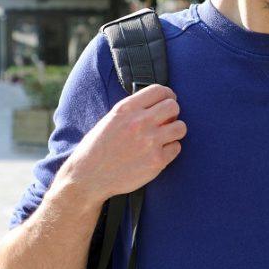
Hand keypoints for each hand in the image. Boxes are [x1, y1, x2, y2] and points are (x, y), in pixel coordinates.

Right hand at [58, 84, 186, 203]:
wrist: (88, 178)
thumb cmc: (98, 148)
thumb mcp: (111, 119)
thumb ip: (134, 110)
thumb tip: (159, 104)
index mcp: (126, 109)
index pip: (159, 90)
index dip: (167, 95)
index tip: (167, 102)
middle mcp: (140, 122)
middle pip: (174, 106)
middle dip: (172, 113)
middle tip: (166, 122)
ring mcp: (150, 141)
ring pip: (181, 127)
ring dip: (174, 132)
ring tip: (163, 138)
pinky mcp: (157, 160)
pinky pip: (177, 148)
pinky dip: (170, 151)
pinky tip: (157, 154)